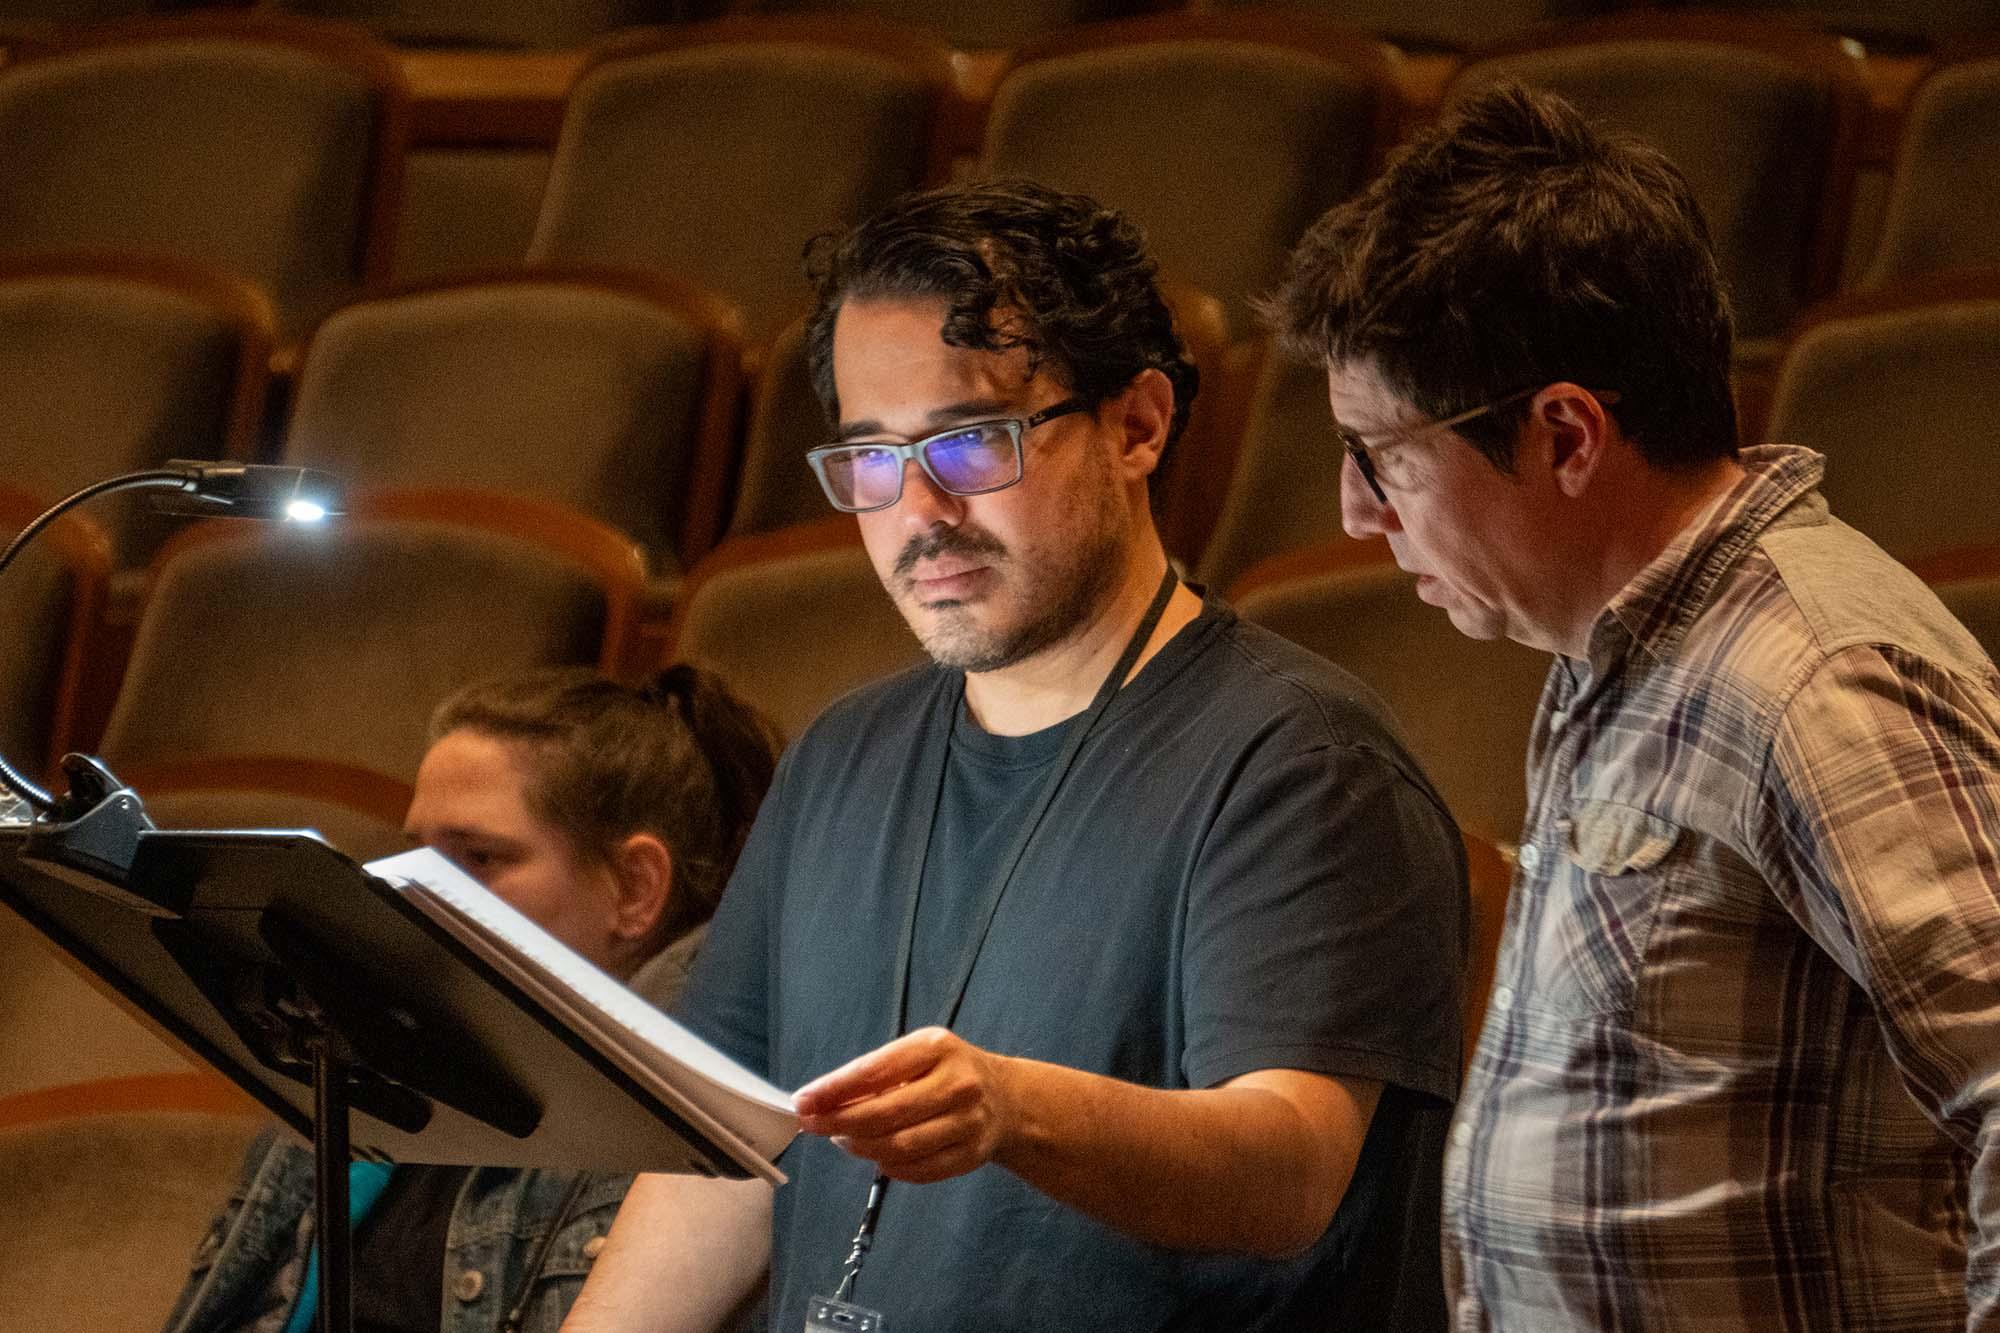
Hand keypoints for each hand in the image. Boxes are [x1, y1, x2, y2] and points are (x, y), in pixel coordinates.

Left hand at [793, 1027, 1019, 1183]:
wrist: (1006, 1098)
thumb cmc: (946, 1071)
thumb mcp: (917, 1054)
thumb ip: (875, 1074)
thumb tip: (820, 1101)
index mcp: (938, 1048)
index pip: (875, 1071)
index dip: (834, 1090)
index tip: (803, 1101)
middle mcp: (957, 1084)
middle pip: (885, 1114)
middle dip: (838, 1122)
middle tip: (812, 1124)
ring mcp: (968, 1123)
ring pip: (898, 1147)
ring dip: (859, 1147)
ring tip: (842, 1138)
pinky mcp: (971, 1155)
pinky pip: (917, 1170)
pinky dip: (887, 1167)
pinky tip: (874, 1154)